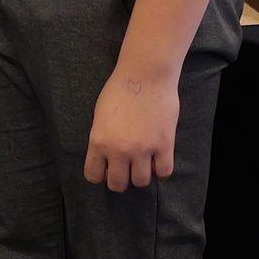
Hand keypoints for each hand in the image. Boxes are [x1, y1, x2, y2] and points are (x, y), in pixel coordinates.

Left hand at [84, 68, 178, 191]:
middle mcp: (119, 150)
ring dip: (141, 176)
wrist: (145, 74)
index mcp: (99, 141)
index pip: (93, 175)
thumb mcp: (100, 115)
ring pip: (141, 182)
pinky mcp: (164, 144)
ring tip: (143, 165)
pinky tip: (158, 161)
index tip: (107, 170)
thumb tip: (108, 156)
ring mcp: (143, 149)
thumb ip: (102, 138)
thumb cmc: (120, 89)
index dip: (101, 176)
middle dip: (121, 180)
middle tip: (126, 170)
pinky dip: (161, 171)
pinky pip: (164, 172)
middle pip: (118, 184)